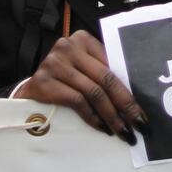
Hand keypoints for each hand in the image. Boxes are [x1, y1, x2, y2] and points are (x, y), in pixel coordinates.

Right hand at [14, 30, 147, 143]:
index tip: (142, 111)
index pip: (113, 65)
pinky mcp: (44, 81)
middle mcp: (68, 46)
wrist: (29, 90)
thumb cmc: (64, 79)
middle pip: (105, 78)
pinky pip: (77, 101)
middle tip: (139, 124)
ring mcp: (55, 63)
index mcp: (83, 39)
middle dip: (126, 105)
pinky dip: (93, 117)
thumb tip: (136, 99)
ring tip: (123, 131)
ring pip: (94, 92)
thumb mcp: (85, 68)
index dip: (130, 90)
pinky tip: (102, 128)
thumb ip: (104, 73)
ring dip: (112, 116)